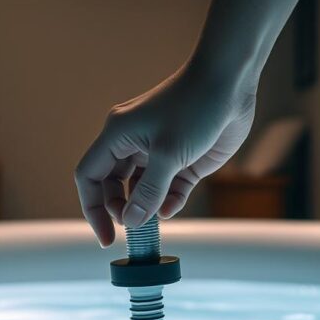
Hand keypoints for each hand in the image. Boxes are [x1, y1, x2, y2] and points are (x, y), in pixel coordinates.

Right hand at [75, 61, 256, 246]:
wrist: (229, 83)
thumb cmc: (194, 106)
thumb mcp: (168, 153)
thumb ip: (148, 191)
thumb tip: (130, 221)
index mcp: (118, 136)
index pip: (90, 176)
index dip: (92, 208)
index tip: (106, 236)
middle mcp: (133, 144)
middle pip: (112, 187)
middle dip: (120, 210)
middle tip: (133, 230)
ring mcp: (158, 153)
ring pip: (141, 191)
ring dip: (145, 209)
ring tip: (153, 226)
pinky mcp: (183, 160)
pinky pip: (168, 190)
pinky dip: (168, 202)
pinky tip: (171, 208)